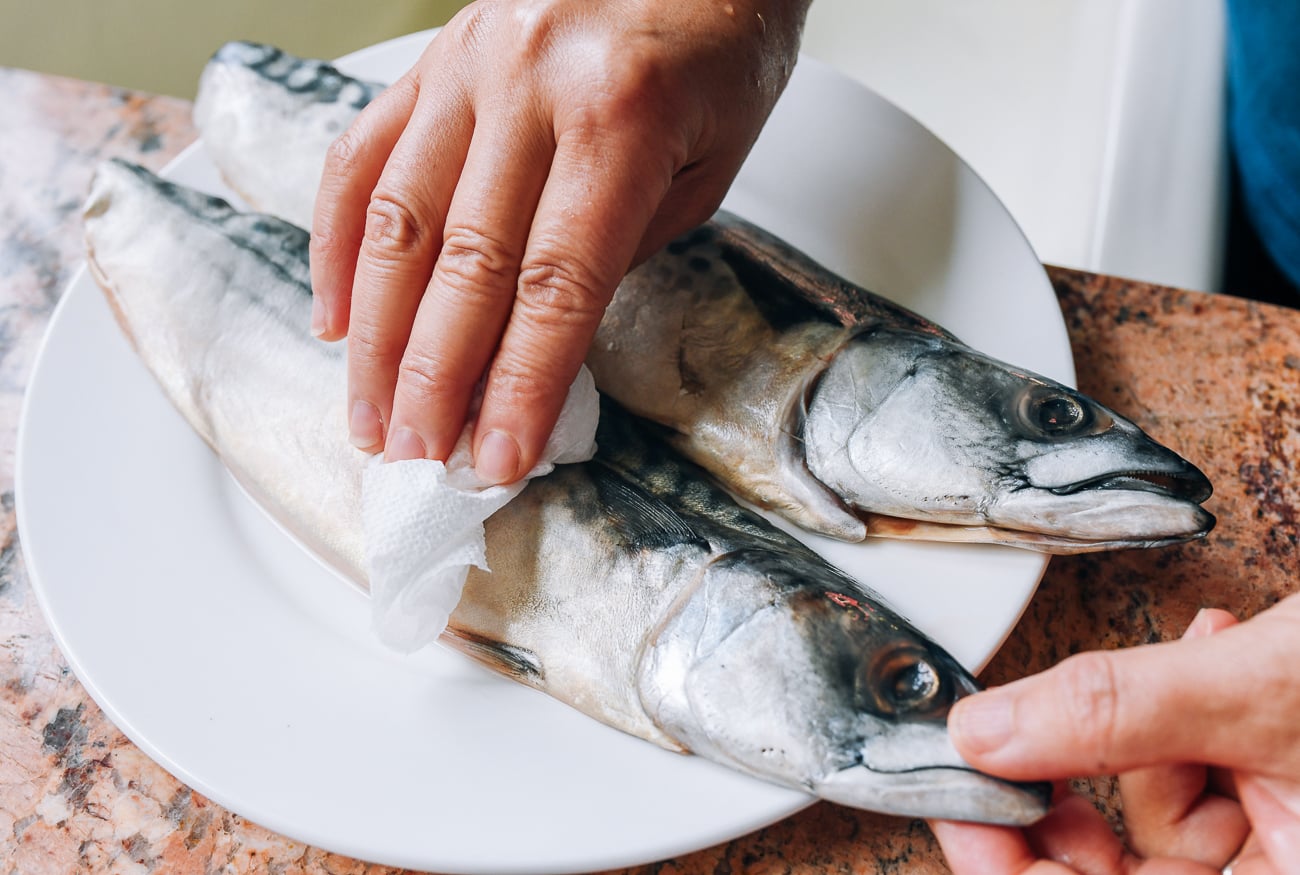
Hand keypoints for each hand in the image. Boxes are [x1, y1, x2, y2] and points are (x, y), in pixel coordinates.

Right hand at [310, 0, 808, 480]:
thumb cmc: (720, 51)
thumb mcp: (706, 166)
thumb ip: (617, 249)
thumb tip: (533, 341)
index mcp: (621, 119)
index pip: (556, 286)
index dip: (521, 385)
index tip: (497, 459)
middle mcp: (530, 86)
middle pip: (465, 264)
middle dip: (435, 379)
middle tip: (417, 458)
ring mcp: (468, 65)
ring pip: (398, 220)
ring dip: (377, 334)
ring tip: (371, 416)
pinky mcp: (433, 58)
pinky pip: (364, 155)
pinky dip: (339, 244)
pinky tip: (335, 318)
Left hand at [931, 593, 1299, 873]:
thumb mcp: (1253, 690)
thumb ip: (1114, 713)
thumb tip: (982, 734)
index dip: (1003, 861)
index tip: (952, 788)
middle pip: (1112, 869)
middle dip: (1070, 773)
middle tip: (1011, 718)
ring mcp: (1274, 842)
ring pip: (1151, 812)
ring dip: (1144, 720)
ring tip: (1197, 652)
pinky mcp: (1276, 795)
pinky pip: (1193, 775)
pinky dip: (1184, 711)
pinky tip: (1218, 649)